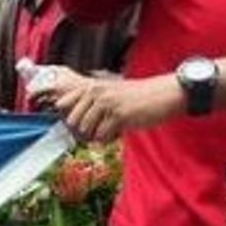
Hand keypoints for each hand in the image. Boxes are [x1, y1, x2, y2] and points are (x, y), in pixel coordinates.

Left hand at [49, 69, 179, 141]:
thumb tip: (66, 121)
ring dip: (98, 134)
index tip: (72, 122)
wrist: (164, 94)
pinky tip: (120, 130)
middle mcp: (97, 93)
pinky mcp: (119, 116)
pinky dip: (109, 138)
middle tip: (100, 127)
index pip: (62, 103)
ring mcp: (107, 103)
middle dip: (84, 129)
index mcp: (92, 86)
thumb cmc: (136, 96)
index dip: (65, 116)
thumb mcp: (110, 91)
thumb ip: (89, 101)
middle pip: (72, 121)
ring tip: (112, 127)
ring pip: (86, 130)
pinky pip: (102, 136)